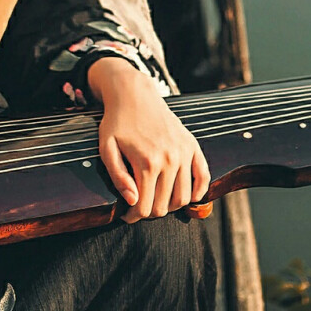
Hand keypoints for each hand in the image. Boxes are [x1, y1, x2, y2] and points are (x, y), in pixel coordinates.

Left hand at [88, 57, 210, 223]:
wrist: (134, 94)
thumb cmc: (117, 122)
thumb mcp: (107, 148)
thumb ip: (118, 177)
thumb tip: (134, 201)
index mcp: (147, 162)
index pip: (145, 207)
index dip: (134, 216)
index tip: (127, 215)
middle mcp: (170, 159)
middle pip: (165, 206)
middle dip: (150, 211)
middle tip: (139, 204)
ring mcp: (184, 153)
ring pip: (184, 198)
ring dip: (170, 205)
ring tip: (156, 197)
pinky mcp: (192, 146)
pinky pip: (203, 177)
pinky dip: (198, 192)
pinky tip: (185, 195)